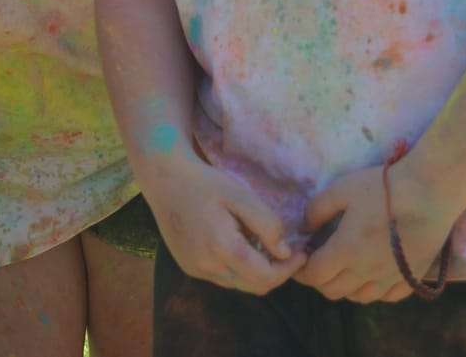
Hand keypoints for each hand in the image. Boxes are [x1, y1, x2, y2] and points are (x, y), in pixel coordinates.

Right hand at [146, 151, 302, 294]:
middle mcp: (206, 265)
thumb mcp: (241, 195)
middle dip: (276, 273)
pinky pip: (222, 277)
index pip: (265, 277)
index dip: (288, 270)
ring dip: (256, 271)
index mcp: (221, 247)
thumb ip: (267, 224)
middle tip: (287, 252)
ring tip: (261, 245)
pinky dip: (237, 268)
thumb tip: (285, 253)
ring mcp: (195, 269)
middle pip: (253, 286)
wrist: (164, 178)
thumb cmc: (205, 183)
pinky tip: (237, 243)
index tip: (301, 253)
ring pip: (238, 284)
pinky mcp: (188, 267)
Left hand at [295, 163, 453, 303]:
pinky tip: (369, 276)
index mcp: (346, 251)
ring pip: (358, 297)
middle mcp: (367, 272)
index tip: (298, 260)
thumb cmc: (383, 188)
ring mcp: (391, 278)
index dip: (300, 270)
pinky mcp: (411, 278)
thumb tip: (303, 229)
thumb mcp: (341, 190)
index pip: (314, 275)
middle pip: (333, 290)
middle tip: (317, 262)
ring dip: (344, 287)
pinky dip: (372, 291)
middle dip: (319, 279)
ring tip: (341, 269)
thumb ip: (315, 210)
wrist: (430, 193)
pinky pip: (386, 297)